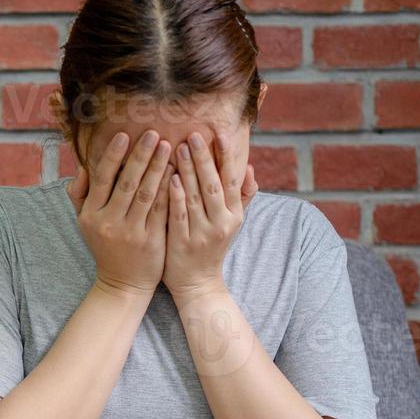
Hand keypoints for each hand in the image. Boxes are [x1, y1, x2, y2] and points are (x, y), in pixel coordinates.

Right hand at [68, 128, 173, 295]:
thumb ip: (81, 194)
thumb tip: (84, 166)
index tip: (125, 135)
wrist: (122, 284)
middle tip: (153, 133)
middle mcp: (110, 222)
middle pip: (127, 182)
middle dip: (141, 156)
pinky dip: (169, 189)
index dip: (113, 155)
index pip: (103, 178)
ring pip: (147, 194)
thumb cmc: (105, 247)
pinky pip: (162, 210)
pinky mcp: (151, 241)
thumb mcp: (85, 223)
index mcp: (92, 214)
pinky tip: (177, 172)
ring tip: (168, 146)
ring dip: (158, 168)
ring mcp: (132, 232)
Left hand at [163, 130, 256, 303]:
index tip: (220, 134)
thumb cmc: (212, 247)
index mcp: (234, 215)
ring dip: (188, 171)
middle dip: (204, 158)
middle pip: (213, 185)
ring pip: (196, 197)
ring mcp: (202, 234)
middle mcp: (222, 223)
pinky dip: (176, 196)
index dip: (227, 157)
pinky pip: (179, 215)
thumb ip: (241, 196)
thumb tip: (250, 167)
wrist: (198, 284)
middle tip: (193, 134)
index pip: (231, 180)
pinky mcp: (183, 243)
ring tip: (179, 147)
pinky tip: (169, 178)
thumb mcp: (232, 223)